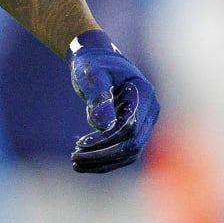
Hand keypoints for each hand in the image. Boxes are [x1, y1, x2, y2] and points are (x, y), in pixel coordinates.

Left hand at [68, 29, 159, 172]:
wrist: (97, 59)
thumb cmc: (93, 63)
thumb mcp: (92, 75)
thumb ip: (98, 97)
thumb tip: (104, 126)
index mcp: (144, 93)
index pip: (131, 127)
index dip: (107, 139)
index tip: (81, 143)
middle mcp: (150, 110)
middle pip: (133, 144)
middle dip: (103, 155)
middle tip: (74, 158)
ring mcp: (144, 122)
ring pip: (129, 153)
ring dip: (103, 162)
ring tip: (75, 163)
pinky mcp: (134, 131)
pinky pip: (123, 152)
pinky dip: (105, 160)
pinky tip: (83, 162)